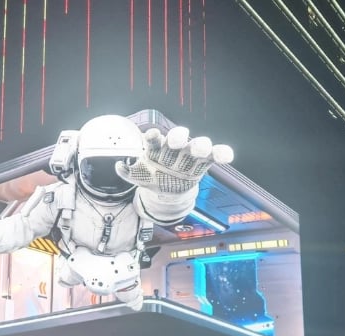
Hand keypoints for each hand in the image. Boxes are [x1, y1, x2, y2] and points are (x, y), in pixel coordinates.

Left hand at [115, 127, 232, 194]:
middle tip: (177, 142)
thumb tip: (118, 166)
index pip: (155, 139)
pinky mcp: (203, 163)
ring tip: (201, 150)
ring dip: (200, 145)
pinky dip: (222, 154)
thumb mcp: (139, 177)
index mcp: (157, 147)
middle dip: (178, 137)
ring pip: (197, 144)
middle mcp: (174, 147)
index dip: (154, 136)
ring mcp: (189, 154)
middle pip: (178, 137)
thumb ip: (128, 172)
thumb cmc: (152, 178)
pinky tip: (227, 157)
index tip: (153, 135)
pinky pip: (215, 156)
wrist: (166, 191)